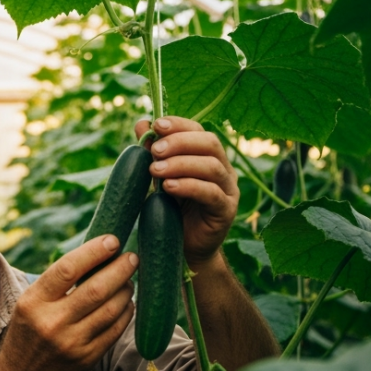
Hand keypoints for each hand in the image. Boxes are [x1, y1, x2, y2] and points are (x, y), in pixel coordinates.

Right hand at [0, 236, 137, 370]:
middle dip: (120, 269)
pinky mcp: (87, 359)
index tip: (113, 240)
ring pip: (111, 309)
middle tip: (132, 257)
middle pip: (96, 289)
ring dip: (126, 290)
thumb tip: (98, 252)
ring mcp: (71, 343)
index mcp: (33, 302)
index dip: (94, 252)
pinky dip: (126, 312)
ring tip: (129, 280)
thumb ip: (58, 282)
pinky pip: (115, 330)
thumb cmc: (30, 330)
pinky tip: (127, 303)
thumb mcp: (30, 302)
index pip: (68, 269)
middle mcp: (51, 322)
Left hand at [133, 117, 238, 268]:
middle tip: (155, 151)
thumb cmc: (174, 210)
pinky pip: (211, 193)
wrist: (186, 248)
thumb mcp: (161, 177)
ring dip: (181, 164)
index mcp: (209, 156)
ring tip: (155, 170)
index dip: (179, 125)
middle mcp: (224, 169)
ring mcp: (229, 190)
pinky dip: (189, 186)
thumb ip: (154, 153)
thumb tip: (142, 123)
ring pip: (212, 167)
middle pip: (210, 144)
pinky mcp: (226, 211)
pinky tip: (168, 187)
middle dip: (180, 142)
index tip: (156, 125)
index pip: (199, 131)